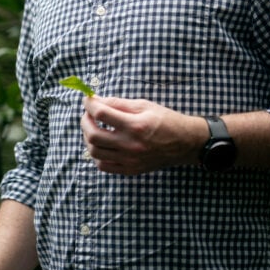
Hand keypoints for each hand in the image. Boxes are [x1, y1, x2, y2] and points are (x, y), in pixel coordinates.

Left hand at [81, 95, 204, 174]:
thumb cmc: (166, 120)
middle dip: (85, 121)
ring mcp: (129, 160)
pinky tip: (102, 144)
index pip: (101, 114)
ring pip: (94, 152)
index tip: (87, 99)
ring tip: (94, 128)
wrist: (184, 143)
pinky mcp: (130, 170)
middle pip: (93, 135)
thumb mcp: (144, 105)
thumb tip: (96, 100)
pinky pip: (103, 166)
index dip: (89, 104)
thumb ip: (118, 103)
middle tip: (88, 114)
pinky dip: (97, 154)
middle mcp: (130, 145)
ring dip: (88, 137)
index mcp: (135, 125)